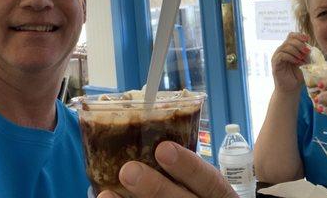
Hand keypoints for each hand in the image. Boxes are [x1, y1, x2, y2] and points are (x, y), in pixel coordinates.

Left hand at [97, 141, 237, 197]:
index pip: (211, 182)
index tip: (163, 148)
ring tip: (106, 193)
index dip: (189, 166)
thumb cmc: (196, 194)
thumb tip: (144, 135)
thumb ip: (184, 168)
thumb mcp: (201, 183)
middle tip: (128, 170)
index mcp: (219, 196)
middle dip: (155, 189)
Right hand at [271, 32, 309, 92]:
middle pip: (289, 40)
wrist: (290, 89)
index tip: (308, 39)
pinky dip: (291, 57)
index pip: (291, 36)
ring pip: (285, 47)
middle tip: (307, 51)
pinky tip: (297, 62)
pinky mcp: (275, 64)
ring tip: (302, 59)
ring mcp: (277, 57)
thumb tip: (310, 47)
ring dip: (296, 51)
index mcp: (288, 48)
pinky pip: (281, 55)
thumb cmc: (297, 76)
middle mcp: (281, 51)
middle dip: (299, 44)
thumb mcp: (304, 63)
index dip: (299, 35)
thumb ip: (306, 54)